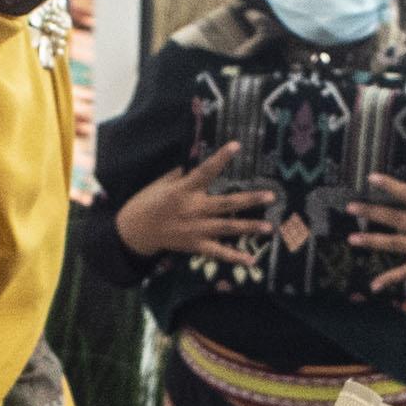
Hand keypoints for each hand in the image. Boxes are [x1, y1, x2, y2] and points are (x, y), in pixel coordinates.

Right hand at [113, 142, 277, 261]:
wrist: (135, 231)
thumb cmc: (148, 202)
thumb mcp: (162, 183)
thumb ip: (182, 174)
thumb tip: (198, 159)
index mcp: (184, 190)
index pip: (206, 171)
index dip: (221, 158)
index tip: (237, 145)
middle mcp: (193, 209)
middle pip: (226, 203)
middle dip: (249, 200)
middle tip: (270, 196)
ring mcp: (196, 230)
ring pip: (227, 228)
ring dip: (249, 227)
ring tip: (269, 227)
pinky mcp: (195, 246)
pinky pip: (217, 253)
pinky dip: (234, 257)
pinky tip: (251, 260)